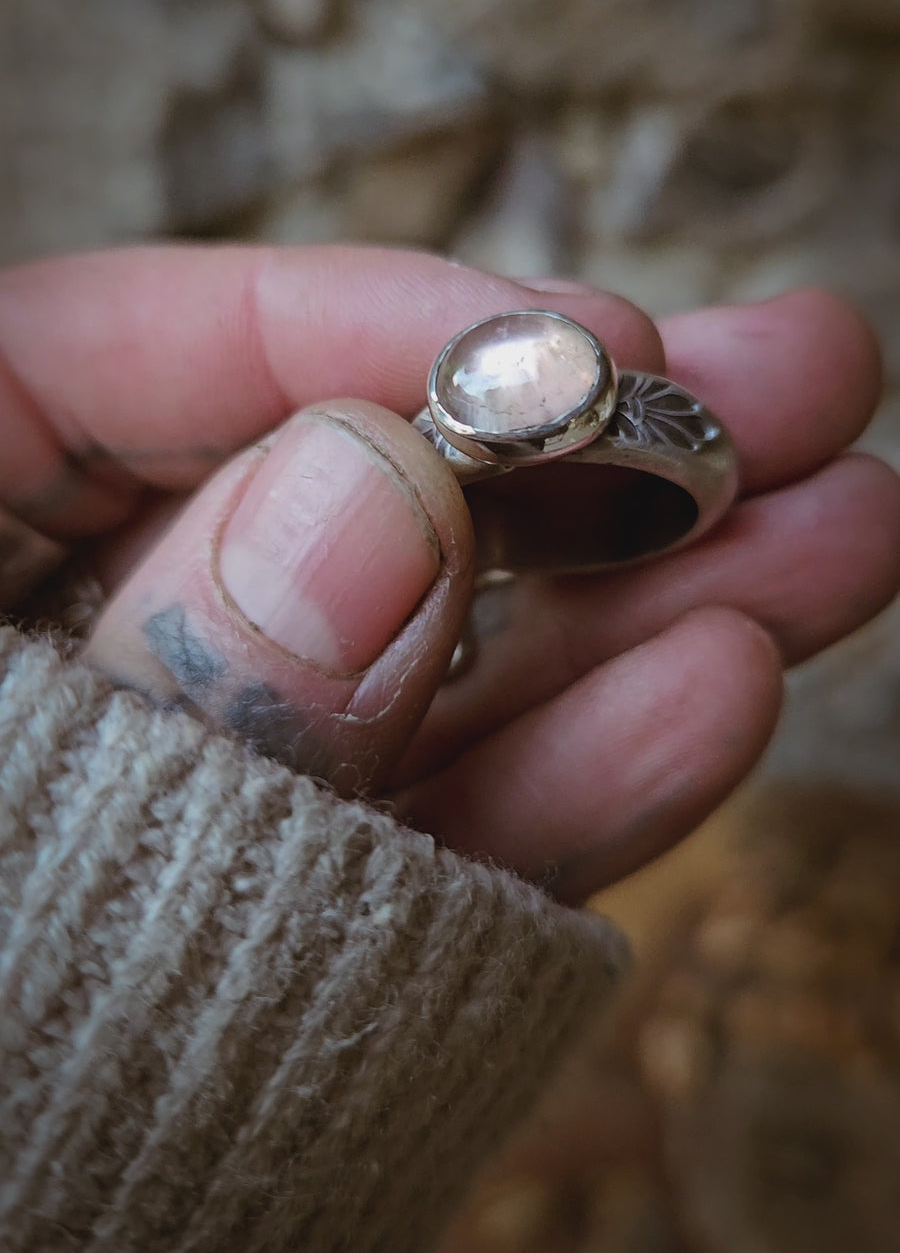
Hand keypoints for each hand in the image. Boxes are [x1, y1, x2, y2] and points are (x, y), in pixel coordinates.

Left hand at [1, 246, 896, 902]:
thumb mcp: (10, 826)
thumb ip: (183, 673)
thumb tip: (380, 491)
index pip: (127, 366)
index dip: (363, 327)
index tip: (576, 341)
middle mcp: (85, 651)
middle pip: (339, 502)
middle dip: (584, 451)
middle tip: (792, 378)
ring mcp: (222, 790)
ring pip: (443, 675)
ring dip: (654, 609)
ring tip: (845, 529)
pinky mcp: (317, 925)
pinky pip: (446, 844)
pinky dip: (583, 786)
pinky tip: (727, 688)